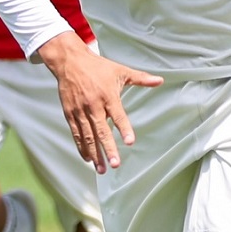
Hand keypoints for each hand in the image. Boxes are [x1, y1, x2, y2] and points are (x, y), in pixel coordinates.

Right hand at [37, 32, 163, 173]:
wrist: (70, 62)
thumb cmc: (98, 67)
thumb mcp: (121, 71)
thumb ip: (141, 78)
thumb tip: (160, 80)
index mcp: (108, 95)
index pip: (118, 115)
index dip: (124, 128)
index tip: (130, 142)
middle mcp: (93, 105)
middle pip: (101, 130)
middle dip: (108, 149)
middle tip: (116, 164)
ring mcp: (80, 111)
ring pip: (88, 136)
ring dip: (95, 154)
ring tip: (102, 169)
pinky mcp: (70, 114)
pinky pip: (76, 134)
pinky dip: (82, 147)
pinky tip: (88, 159)